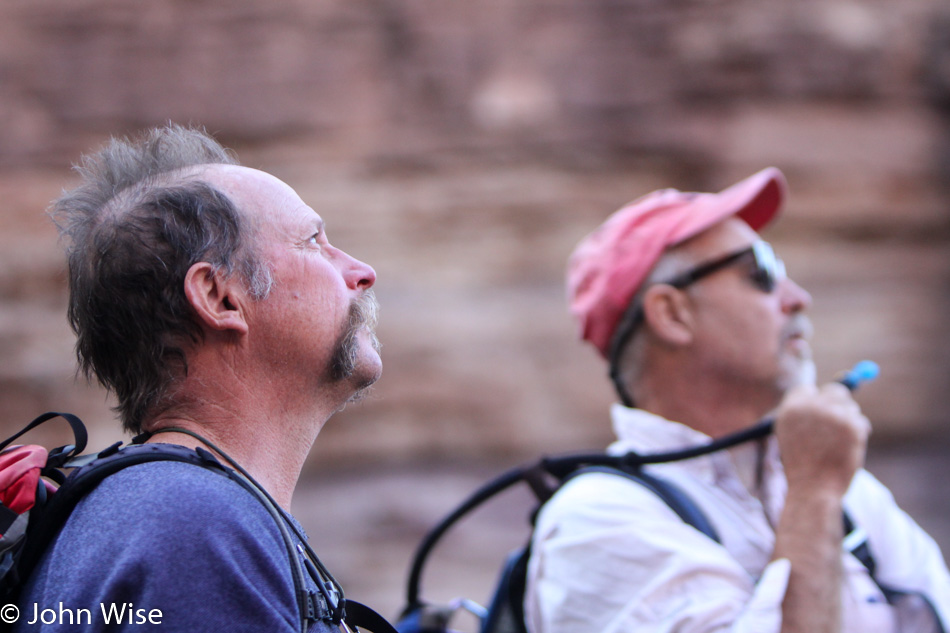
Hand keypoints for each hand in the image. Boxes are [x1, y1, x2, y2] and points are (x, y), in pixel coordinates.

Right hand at [774, 383, 870, 497]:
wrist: (813, 488)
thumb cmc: (803, 466)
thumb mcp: (792, 436)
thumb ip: (805, 415)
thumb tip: (826, 398)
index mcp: (791, 409)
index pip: (806, 390)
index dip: (815, 400)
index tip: (822, 409)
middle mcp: (811, 407)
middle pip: (833, 390)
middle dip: (839, 402)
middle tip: (842, 418)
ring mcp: (832, 414)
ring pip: (850, 406)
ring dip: (850, 420)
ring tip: (841, 443)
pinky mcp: (851, 425)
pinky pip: (861, 422)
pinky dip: (859, 433)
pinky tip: (850, 448)